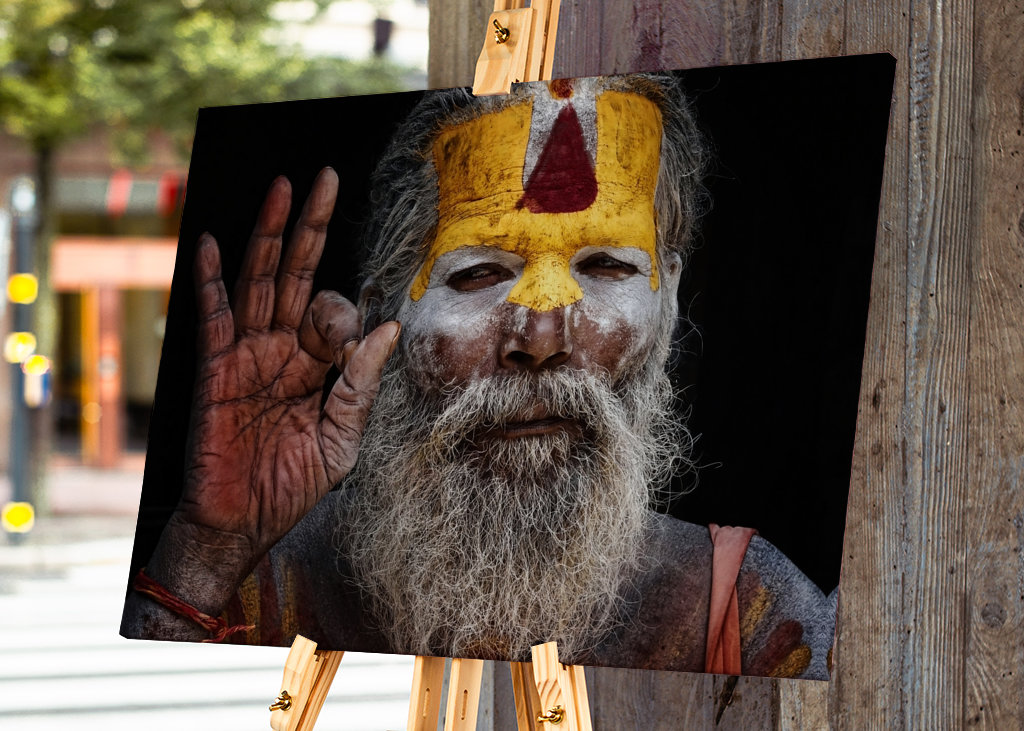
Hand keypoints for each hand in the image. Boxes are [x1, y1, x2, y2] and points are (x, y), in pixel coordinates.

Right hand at [180, 168, 398, 564]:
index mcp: (316, 364)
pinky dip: (212, 279)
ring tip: (283, 188)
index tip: (351, 342)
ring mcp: (247, 353)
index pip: (336, 312)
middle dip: (312, 227)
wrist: (241, 523)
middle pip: (298, 273)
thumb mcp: (342, 437)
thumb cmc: (292, 484)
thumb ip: (361, 383)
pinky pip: (213, 316)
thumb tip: (388, 328)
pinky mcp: (215, 368)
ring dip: (271, 234)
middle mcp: (282, 348)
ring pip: (260, 280)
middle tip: (325, 178)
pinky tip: (216, 243)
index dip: (349, 314)